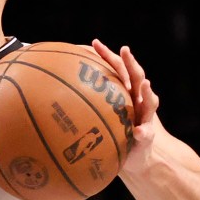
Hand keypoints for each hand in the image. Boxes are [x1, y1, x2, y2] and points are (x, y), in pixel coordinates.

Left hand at [92, 39, 160, 171]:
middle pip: (137, 77)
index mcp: (125, 94)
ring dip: (147, 93)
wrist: (137, 156)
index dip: (107, 56)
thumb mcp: (100, 118)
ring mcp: (145, 117)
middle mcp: (138, 102)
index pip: (118, 70)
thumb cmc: (114, 134)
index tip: (94, 43)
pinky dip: (143, 132)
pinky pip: (145, 134)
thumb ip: (84, 107)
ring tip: (144, 84)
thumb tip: (50, 97)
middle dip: (131, 63)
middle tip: (125, 50)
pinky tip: (138, 131)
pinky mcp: (147, 136)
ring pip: (149, 103)